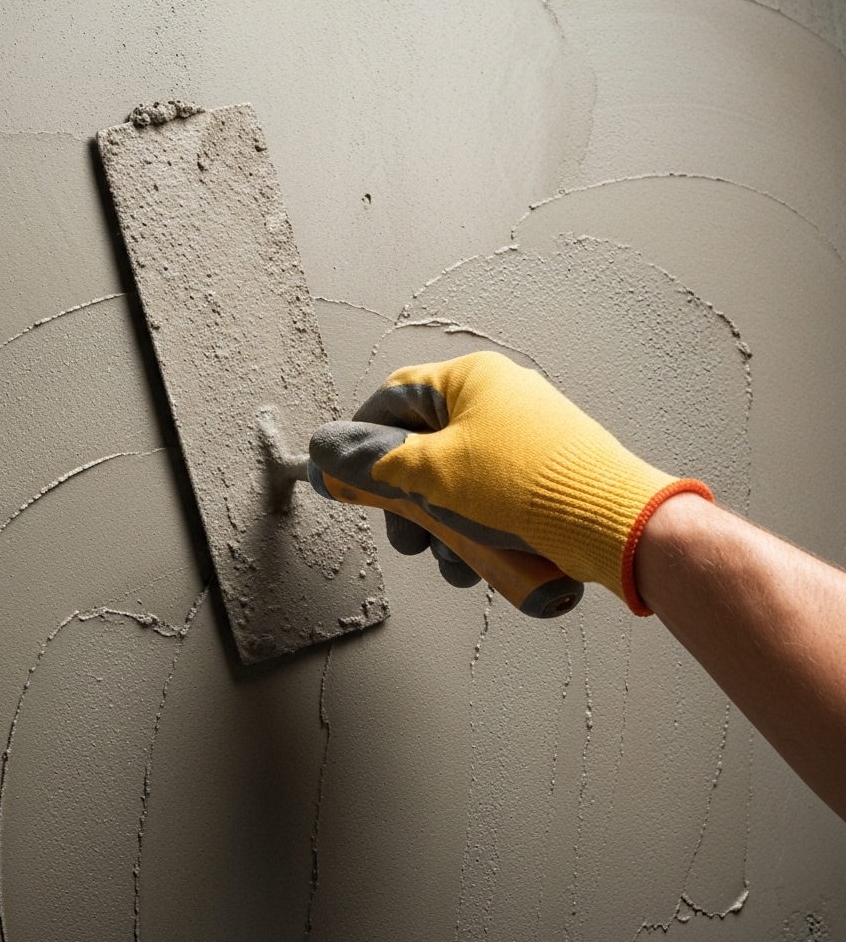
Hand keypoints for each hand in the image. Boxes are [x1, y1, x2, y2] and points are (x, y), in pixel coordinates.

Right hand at [309, 351, 710, 611]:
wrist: (614, 525)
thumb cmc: (529, 486)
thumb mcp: (434, 473)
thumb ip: (373, 463)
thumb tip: (326, 453)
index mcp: (471, 380)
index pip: (393, 397)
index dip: (361, 440)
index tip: (346, 477)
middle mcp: (497, 400)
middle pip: (422, 447)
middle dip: (407, 502)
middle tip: (407, 535)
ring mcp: (522, 439)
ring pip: (454, 483)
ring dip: (442, 528)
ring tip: (454, 558)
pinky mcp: (540, 476)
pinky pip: (488, 501)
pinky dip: (476, 532)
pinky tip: (482, 562)